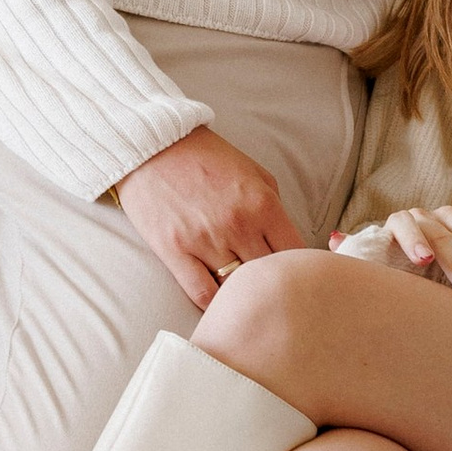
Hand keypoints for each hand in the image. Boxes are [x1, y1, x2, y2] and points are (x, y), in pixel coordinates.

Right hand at [109, 127, 302, 310]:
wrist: (152, 146)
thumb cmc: (205, 158)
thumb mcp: (254, 172)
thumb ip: (274, 207)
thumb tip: (287, 243)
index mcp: (262, 204)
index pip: (295, 253)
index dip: (299, 268)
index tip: (295, 275)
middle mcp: (237, 225)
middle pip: (269, 275)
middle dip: (272, 284)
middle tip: (272, 292)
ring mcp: (205, 240)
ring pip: (237, 288)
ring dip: (243, 294)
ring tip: (246, 297)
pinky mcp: (174, 252)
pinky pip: (202, 293)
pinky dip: (214, 304)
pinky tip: (220, 303)